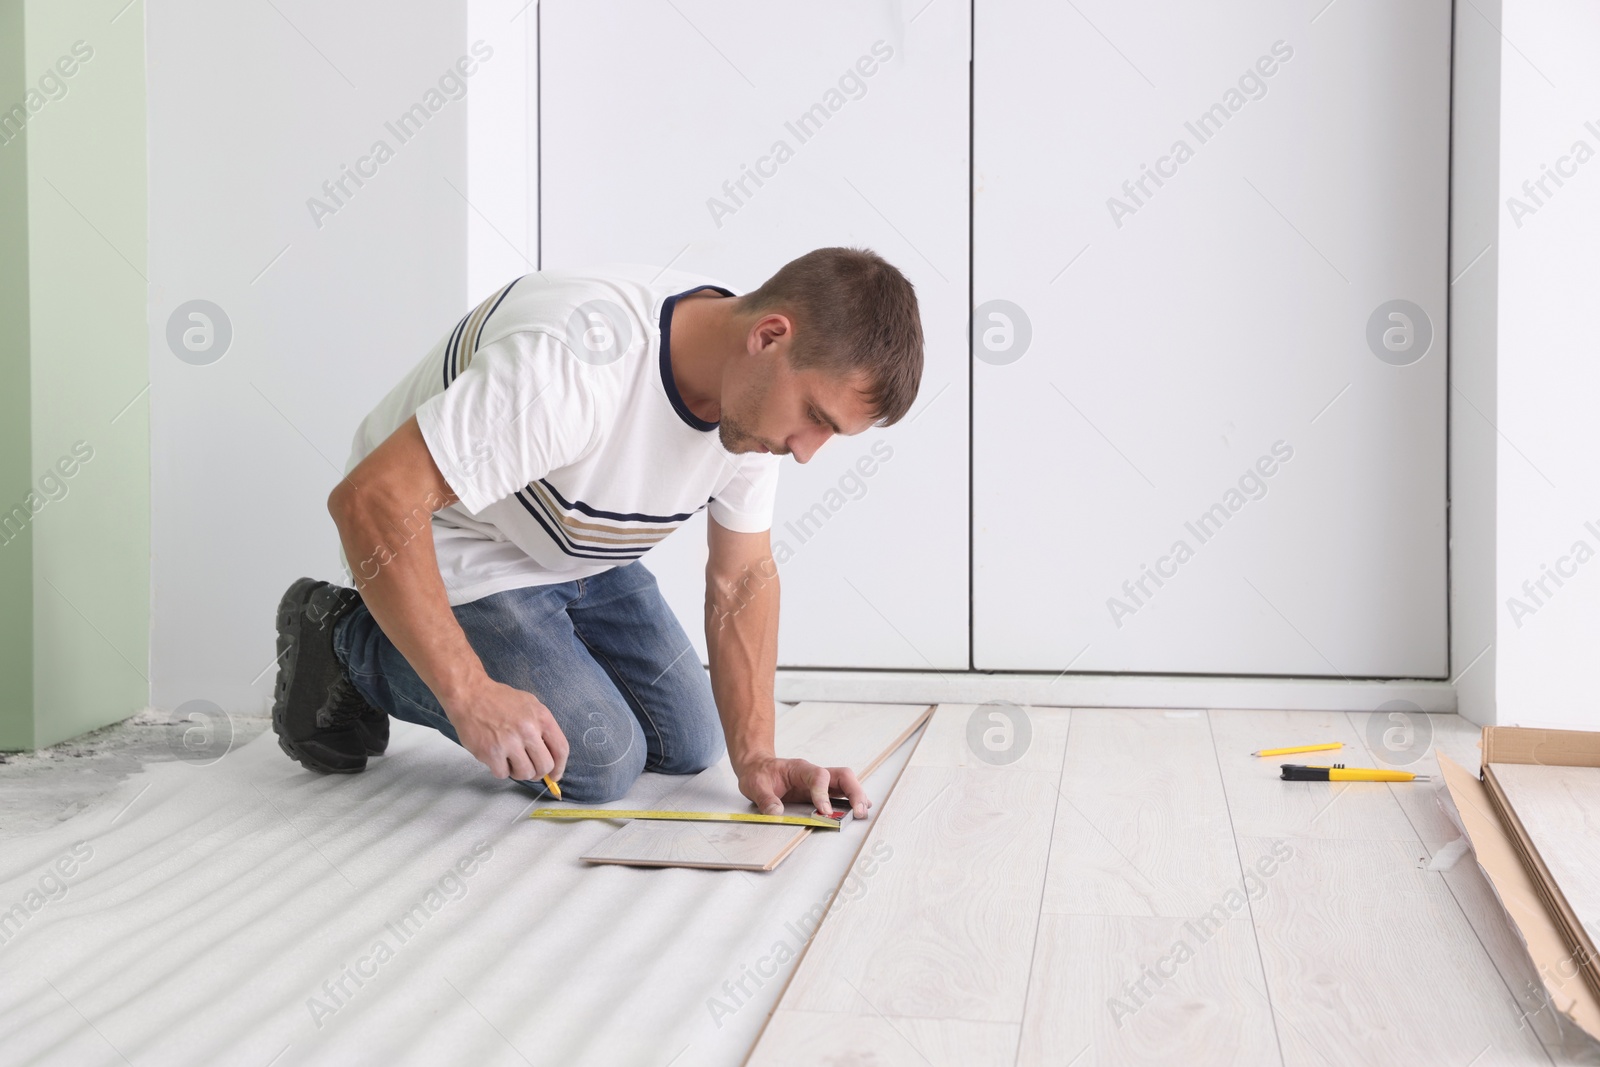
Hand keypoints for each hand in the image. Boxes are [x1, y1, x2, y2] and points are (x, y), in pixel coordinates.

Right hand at [444, 679, 569, 782]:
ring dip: (518, 772)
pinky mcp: (491, 752)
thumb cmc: (499, 700)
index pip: (561, 749)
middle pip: (545, 766)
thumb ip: (542, 727)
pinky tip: (496, 757)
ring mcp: (510, 742)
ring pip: (525, 773)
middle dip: (538, 773)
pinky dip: (500, 770)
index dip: (560, 767)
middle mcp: (528, 730)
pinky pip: (503, 774)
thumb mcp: (530, 705)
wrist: (470, 694)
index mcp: (541, 717)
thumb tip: (550, 755)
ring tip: (510, 760)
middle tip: (528, 768)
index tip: (554, 775)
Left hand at [736, 756, 870, 819]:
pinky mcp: (821, 792)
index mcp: (799, 768)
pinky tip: (859, 810)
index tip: (825, 811)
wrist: (757, 767)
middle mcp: (814, 773)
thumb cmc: (758, 773)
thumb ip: (766, 799)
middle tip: (859, 811)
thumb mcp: (755, 785)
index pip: (818, 777)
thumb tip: (776, 813)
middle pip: (842, 775)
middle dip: (854, 792)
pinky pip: (842, 793)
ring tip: (862, 813)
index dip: (823, 793)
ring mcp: (820, 782)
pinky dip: (852, 801)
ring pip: (846, 783)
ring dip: (857, 797)